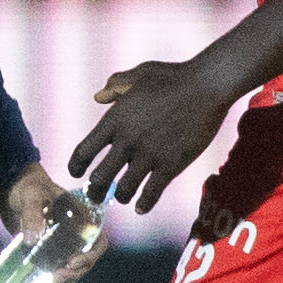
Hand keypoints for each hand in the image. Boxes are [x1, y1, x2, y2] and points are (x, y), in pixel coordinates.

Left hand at [3, 163, 107, 279]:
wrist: (10, 189)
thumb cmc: (27, 186)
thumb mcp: (31, 196)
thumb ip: (32, 215)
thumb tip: (31, 241)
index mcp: (81, 219)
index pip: (98, 241)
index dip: (90, 255)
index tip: (72, 264)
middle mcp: (76, 235)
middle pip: (85, 261)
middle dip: (73, 274)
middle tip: (55, 279)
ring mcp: (62, 247)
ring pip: (72, 271)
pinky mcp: (47, 255)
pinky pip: (56, 273)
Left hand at [71, 57, 236, 212]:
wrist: (207, 85)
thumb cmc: (173, 77)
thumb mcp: (139, 75)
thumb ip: (115, 86)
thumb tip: (97, 97)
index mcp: (114, 119)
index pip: (83, 151)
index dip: (76, 166)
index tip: (76, 173)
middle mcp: (127, 140)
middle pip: (98, 178)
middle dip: (94, 190)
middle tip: (96, 194)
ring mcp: (149, 155)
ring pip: (123, 191)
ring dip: (121, 196)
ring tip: (123, 196)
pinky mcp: (171, 165)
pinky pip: (151, 194)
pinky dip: (144, 204)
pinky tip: (141, 207)